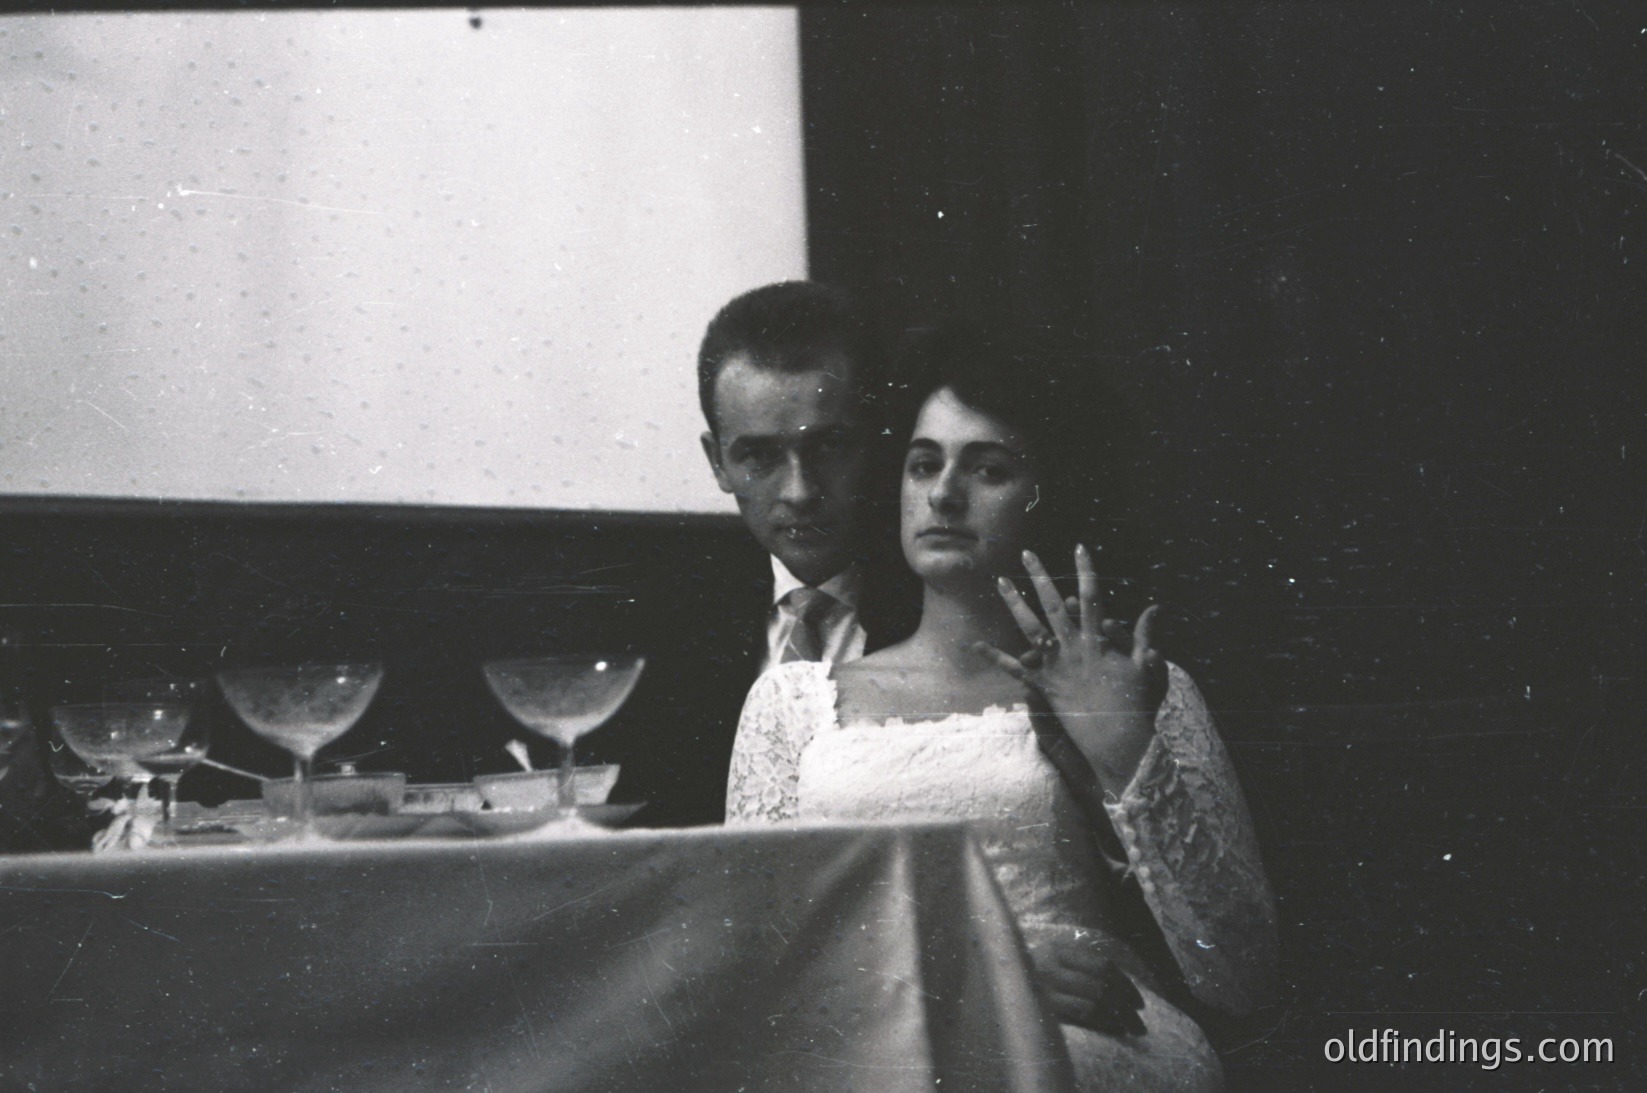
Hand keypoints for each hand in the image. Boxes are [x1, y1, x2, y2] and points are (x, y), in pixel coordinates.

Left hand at [974, 545, 1165, 789]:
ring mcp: (1055, 666)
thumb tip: (1154, 607)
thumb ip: (1145, 636)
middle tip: (1026, 553)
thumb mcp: (1147, 667)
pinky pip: (1014, 669)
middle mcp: (1072, 648)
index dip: (1086, 571)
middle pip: (1053, 604)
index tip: (1079, 548)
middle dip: (1040, 576)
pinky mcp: (1042, 685)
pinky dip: (995, 656)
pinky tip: (974, 644)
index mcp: (1097, 640)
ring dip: (1014, 603)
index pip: (1091, 597)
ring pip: (1030, 628)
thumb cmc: (1136, 704)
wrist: (1117, 739)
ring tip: (999, 581)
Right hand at [1028, 930, 1146, 1035]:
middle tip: (1140, 1020)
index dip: (1125, 983)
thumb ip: (1076, 966)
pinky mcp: (1042, 1005)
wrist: (989, 986)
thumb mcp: (1050, 962)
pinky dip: (1103, 1021)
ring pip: (1094, 999)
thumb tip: (1118, 985)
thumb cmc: (1028, 979)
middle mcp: (1051, 963)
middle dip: (1126, 1004)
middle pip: (1101, 982)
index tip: (1138, 1001)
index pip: (1102, 964)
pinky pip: (1082, 1013)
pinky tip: (1113, 1029)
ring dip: (1119, 1016)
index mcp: (1057, 949)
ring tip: (1132, 1028)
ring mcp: (1045, 985)